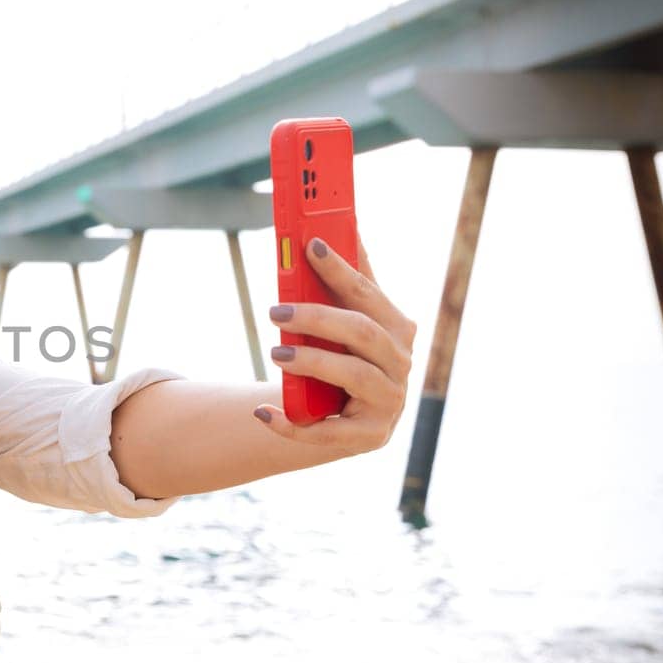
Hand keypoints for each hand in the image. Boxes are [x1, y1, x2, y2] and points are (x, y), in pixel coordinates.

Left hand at [254, 234, 416, 452]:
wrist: (347, 416)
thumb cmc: (345, 355)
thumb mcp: (346, 319)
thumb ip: (345, 281)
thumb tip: (337, 226)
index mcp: (396, 328)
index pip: (369, 294)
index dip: (341, 269)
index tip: (311, 246)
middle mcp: (400, 364)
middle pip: (362, 334)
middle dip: (319, 318)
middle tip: (275, 312)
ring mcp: (389, 402)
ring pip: (353, 377)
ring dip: (312, 362)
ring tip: (276, 354)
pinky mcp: (367, 436)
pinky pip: (327, 432)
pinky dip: (291, 423)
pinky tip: (261, 411)